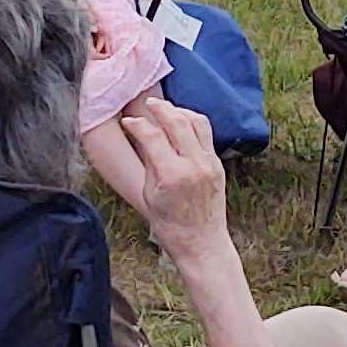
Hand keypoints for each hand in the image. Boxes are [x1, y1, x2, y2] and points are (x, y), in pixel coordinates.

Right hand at [113, 98, 232, 267]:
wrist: (201, 243)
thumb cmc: (169, 225)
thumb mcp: (148, 194)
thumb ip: (148, 162)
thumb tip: (143, 136)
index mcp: (171, 175)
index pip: (152, 136)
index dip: (137, 124)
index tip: (129, 122)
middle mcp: (193, 165)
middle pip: (177, 121)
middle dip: (160, 108)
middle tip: (148, 104)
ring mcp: (209, 163)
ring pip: (196, 122)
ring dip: (179, 111)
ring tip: (166, 109)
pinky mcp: (217, 164)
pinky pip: (205, 133)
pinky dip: (192, 122)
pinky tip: (181, 122)